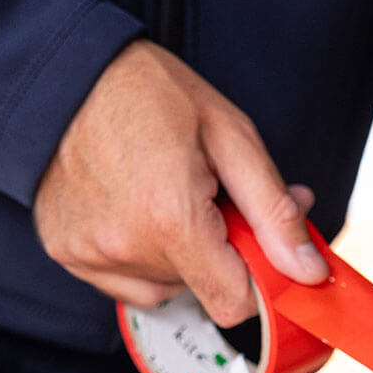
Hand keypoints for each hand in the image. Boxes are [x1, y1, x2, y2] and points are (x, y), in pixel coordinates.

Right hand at [33, 39, 327, 323]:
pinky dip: (140, 255)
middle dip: (219, 252)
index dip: (257, 279)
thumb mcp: (232, 139)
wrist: (64, 69)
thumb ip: (276, 214)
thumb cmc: (148, 92)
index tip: (258, 246)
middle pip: (200, 290)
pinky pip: (124, 280)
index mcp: (169, 219)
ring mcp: (88, 254)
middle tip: (210, 196)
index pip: (234, 302)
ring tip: (165, 196)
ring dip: (179, 256)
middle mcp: (123, 246)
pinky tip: (133, 208)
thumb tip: (308, 272)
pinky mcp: (66, 252)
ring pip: (164, 288)